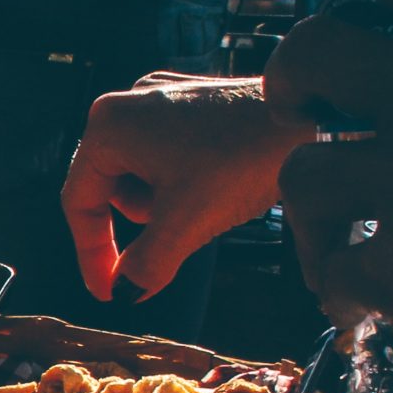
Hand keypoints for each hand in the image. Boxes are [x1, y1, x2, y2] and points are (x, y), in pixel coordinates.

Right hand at [63, 73, 311, 300]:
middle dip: (144, 221)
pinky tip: (220, 184)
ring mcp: (161, 100)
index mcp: (109, 126)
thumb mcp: (186, 222)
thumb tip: (125, 292)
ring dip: (168, 203)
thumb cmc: (244, 157)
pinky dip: (187, 183)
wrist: (313, 117)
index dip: (91, 254)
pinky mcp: (191, 104)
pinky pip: (169, 156)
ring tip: (211, 199)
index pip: (79, 202)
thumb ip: (145, 263)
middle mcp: (127, 104)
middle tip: (182, 231)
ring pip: (142, 175)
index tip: (108, 290)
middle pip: (111, 189)